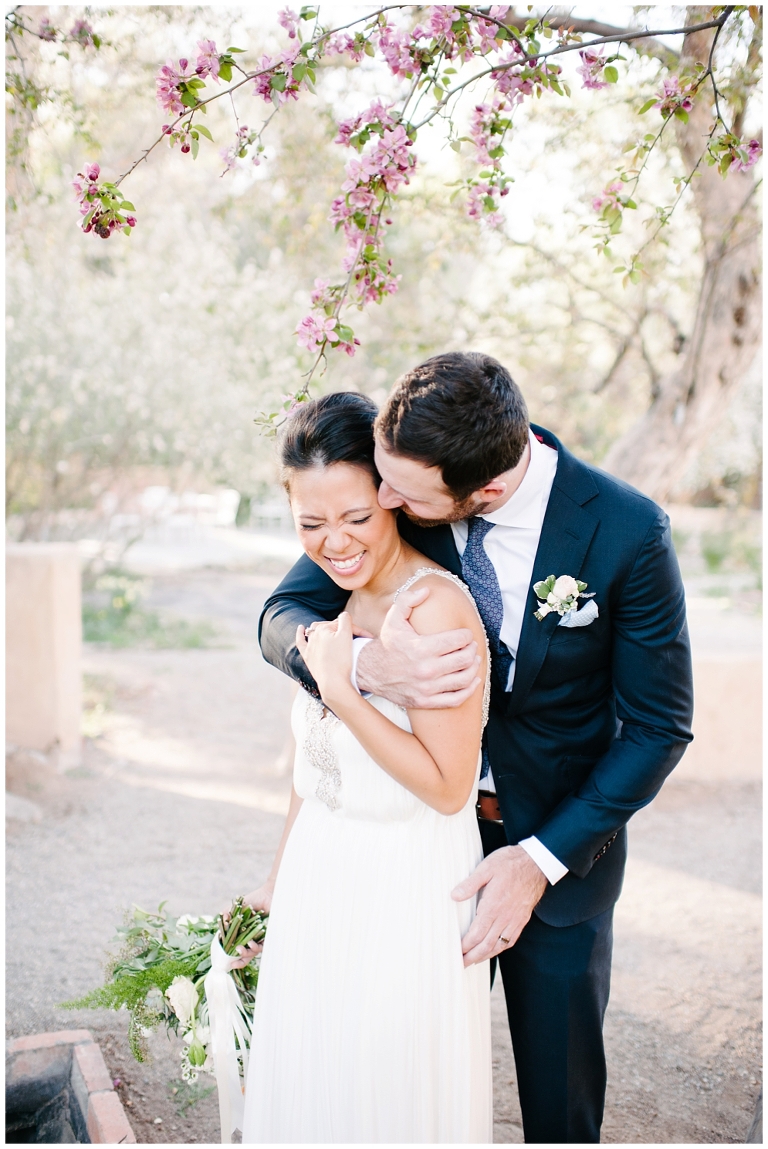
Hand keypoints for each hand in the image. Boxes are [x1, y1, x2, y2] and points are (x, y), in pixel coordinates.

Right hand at [227, 883, 272, 968]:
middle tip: (233, 963)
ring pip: (252, 952)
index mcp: (242, 932)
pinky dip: (255, 947)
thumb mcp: (238, 906)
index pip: (234, 947)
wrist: (270, 894)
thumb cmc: (255, 899)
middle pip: (245, 955)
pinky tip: (250, 943)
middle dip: (239, 962)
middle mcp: (251, 937)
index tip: (224, 960)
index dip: (230, 955)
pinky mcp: (268, 937)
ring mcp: (259, 938)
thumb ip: (228, 912)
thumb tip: (223, 920)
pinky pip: (261, 947)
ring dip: (245, 953)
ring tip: (240, 949)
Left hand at [296, 612, 354, 706]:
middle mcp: (315, 635)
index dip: (357, 630)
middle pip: (330, 627)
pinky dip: (300, 633)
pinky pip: (301, 641)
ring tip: (332, 630)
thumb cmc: (341, 660)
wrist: (333, 683)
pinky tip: (301, 628)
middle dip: (342, 629)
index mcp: (324, 628)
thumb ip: (345, 620)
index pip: (343, 623)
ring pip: (315, 631)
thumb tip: (343, 615)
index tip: (369, 638)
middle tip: (355, 638)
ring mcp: (310, 646)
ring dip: (323, 629)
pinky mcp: (307, 657)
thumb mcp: (346, 636)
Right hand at [356, 585, 479, 707]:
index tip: (465, 634)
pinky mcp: (426, 701)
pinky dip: (469, 690)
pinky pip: (456, 699)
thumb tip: (426, 590)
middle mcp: (426, 669)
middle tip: (471, 646)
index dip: (466, 635)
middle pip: (464, 659)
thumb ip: (409, 600)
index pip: (458, 640)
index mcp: (421, 648)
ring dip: (474, 668)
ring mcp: (427, 688)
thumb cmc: (387, 644)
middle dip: (472, 650)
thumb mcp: (393, 618)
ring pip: (464, 679)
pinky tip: (472, 680)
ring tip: (473, 660)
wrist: (370, 672)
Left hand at [451, 846, 547, 965]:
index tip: (455, 952)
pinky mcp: (522, 919)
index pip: (476, 934)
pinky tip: (494, 950)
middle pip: (486, 945)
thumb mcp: (486, 868)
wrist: (536, 863)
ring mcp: (515, 920)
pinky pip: (511, 940)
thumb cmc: (510, 863)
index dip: (465, 946)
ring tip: (473, 961)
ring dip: (485, 956)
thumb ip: (470, 884)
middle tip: (460, 964)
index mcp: (493, 906)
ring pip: (498, 945)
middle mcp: (504, 917)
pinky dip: (500, 949)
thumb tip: (454, 896)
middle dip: (472, 957)